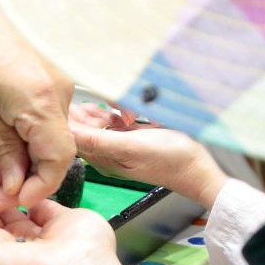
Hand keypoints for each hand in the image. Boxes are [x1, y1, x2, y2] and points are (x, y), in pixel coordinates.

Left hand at [0, 0, 73, 208]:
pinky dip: (28, 131)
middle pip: (58, 148)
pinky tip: (0, 136)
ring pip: (52, 132)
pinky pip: (47, 113)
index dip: (41, 186)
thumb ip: (2, 150)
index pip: (60, 160)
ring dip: (26, 153)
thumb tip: (17, 183)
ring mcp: (63, 79)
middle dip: (29, 174)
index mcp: (42, 101)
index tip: (15, 199)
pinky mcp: (55, 73)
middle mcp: (63, 90)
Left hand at [69, 102, 227, 207]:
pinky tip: (119, 108)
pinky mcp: (135, 139)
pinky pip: (117, 124)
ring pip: (101, 125)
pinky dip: (116, 114)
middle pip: (85, 130)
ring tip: (99, 102)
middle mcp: (108, 154)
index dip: (68, 120)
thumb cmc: (169, 160)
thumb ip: (98, 141)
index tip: (64, 102)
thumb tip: (68, 134)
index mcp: (102, 159)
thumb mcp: (130, 147)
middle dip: (82, 114)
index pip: (75, 138)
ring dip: (100, 112)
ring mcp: (122, 146)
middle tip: (80, 97)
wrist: (199, 167)